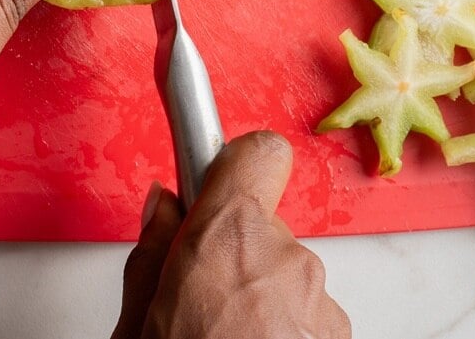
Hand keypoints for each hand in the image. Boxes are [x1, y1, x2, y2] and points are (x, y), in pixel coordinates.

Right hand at [111, 132, 350, 338]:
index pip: (257, 153)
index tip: (214, 165)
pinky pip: (306, 310)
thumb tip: (162, 208)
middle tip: (198, 301)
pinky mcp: (339, 332)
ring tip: (223, 338)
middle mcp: (286, 260)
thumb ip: (151, 256)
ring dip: (258, 296)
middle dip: (232, 253)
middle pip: (260, 226)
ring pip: (284, 272)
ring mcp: (319, 300)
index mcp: (227, 241)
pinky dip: (283, 327)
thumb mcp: (135, 326)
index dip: (234, 162)